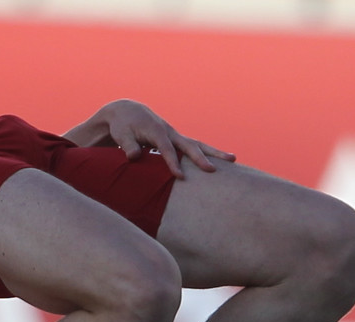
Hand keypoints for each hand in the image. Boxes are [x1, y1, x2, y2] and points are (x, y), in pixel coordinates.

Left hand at [66, 100, 235, 178]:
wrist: (127, 112)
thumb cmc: (122, 126)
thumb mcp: (121, 134)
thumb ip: (127, 146)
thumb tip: (134, 157)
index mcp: (156, 131)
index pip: (167, 150)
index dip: (173, 163)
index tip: (180, 177)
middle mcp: (169, 132)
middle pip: (189, 145)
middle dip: (201, 158)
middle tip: (214, 170)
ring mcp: (175, 135)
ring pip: (197, 144)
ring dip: (214, 152)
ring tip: (233, 159)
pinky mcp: (176, 139)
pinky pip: (194, 147)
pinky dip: (207, 153)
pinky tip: (221, 162)